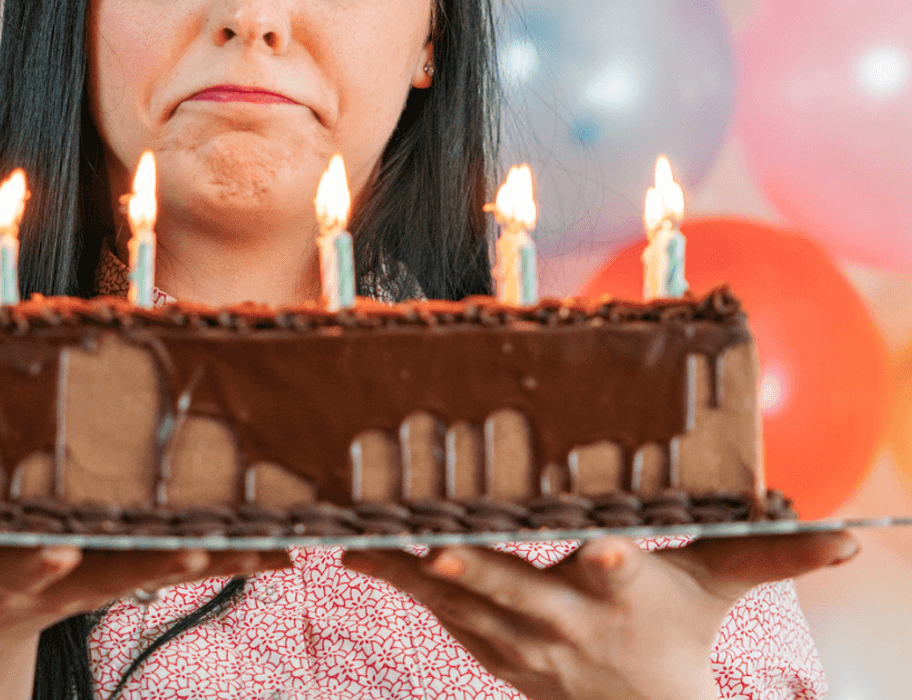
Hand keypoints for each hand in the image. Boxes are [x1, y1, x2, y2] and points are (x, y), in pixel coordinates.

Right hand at [0, 535, 288, 698]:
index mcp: (15, 571)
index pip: (29, 567)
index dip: (41, 561)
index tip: (58, 553)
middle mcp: (72, 573)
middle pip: (119, 566)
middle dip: (162, 555)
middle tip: (208, 542)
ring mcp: (110, 573)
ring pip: (172, 561)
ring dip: (224, 552)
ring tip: (279, 542)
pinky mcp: (135, 565)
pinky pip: (195, 556)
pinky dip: (240, 550)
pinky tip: (290, 541)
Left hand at [343, 532, 857, 699]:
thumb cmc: (674, 633)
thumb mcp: (719, 589)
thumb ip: (770, 556)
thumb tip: (852, 539)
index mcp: (622, 597)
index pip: (620, 579)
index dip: (613, 567)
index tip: (604, 552)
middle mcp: (565, 623)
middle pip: (519, 596)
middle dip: (478, 576)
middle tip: (436, 553)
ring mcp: (519, 643)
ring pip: (460, 607)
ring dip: (409, 577)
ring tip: (358, 541)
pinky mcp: (487, 648)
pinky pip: (439, 615)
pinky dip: (400, 586)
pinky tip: (356, 554)